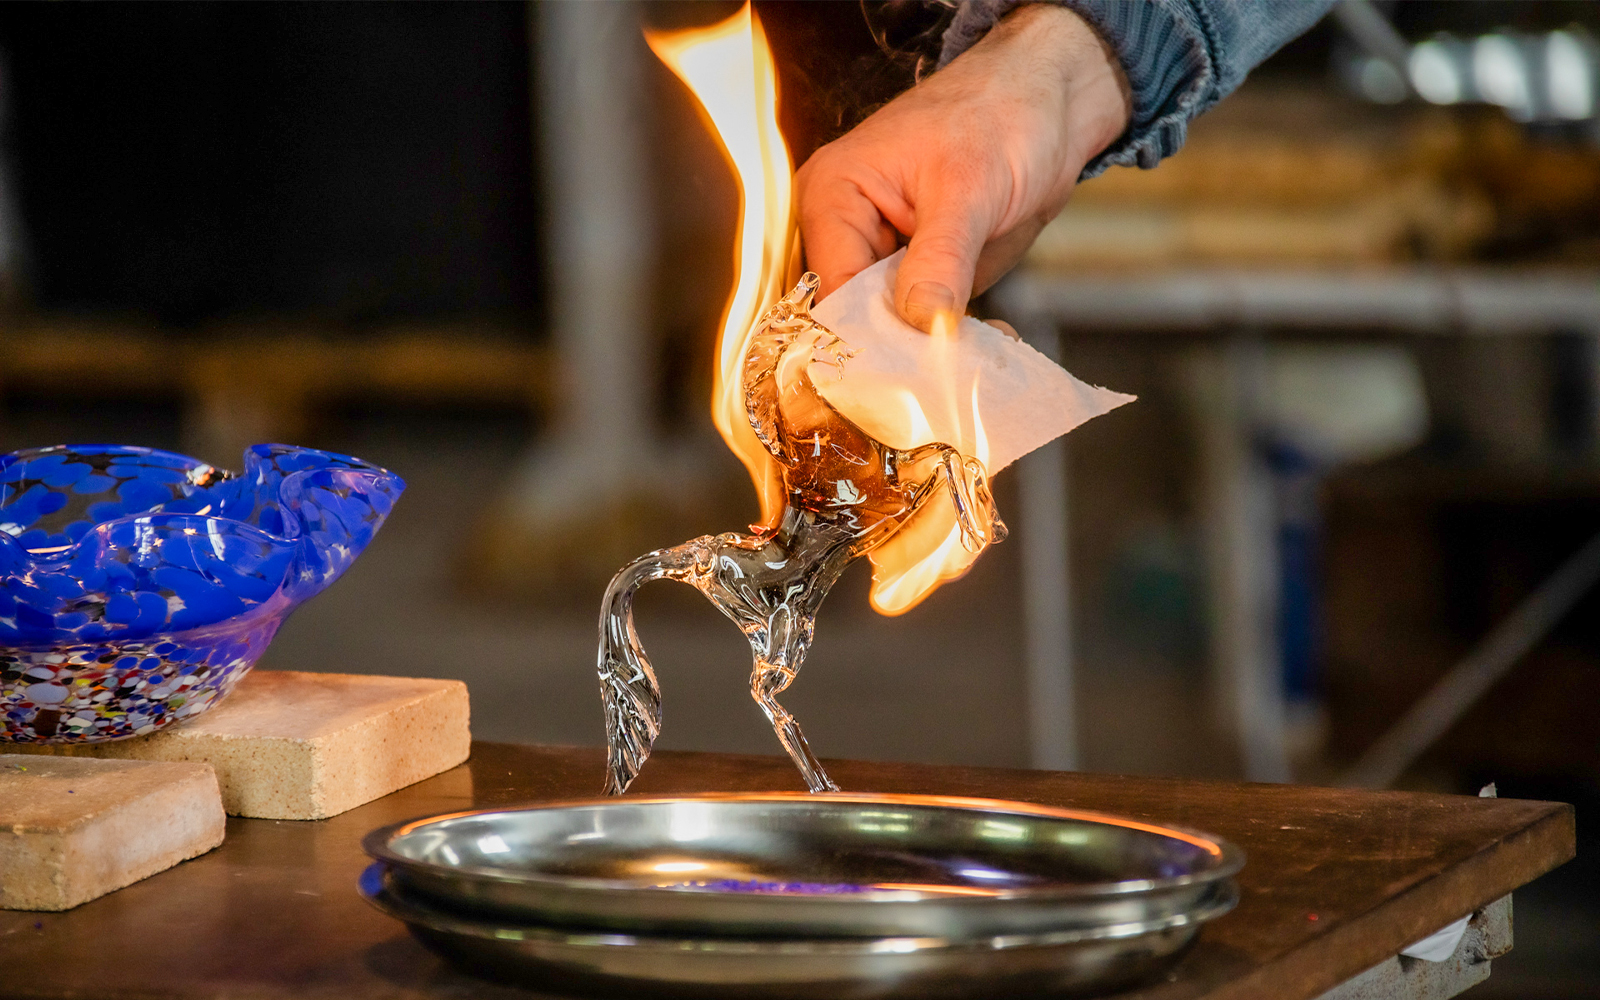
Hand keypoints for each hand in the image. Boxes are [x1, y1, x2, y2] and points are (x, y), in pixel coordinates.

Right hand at [796, 4, 1129, 330]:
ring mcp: (884, 252)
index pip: (834, 291)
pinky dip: (955, 332)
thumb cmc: (1003, 112)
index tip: (916, 366)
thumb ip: (941, 260)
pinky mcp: (919, 269)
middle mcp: (847, 229)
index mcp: (833, 195)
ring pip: (894, 326)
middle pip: (858, 317)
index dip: (872, 336)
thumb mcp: (969, 189)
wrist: (1052, 101)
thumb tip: (921, 323)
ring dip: (936, 344)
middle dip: (907, 345)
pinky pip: (926, 318)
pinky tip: (990, 334)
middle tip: (954, 362)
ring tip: (978, 346)